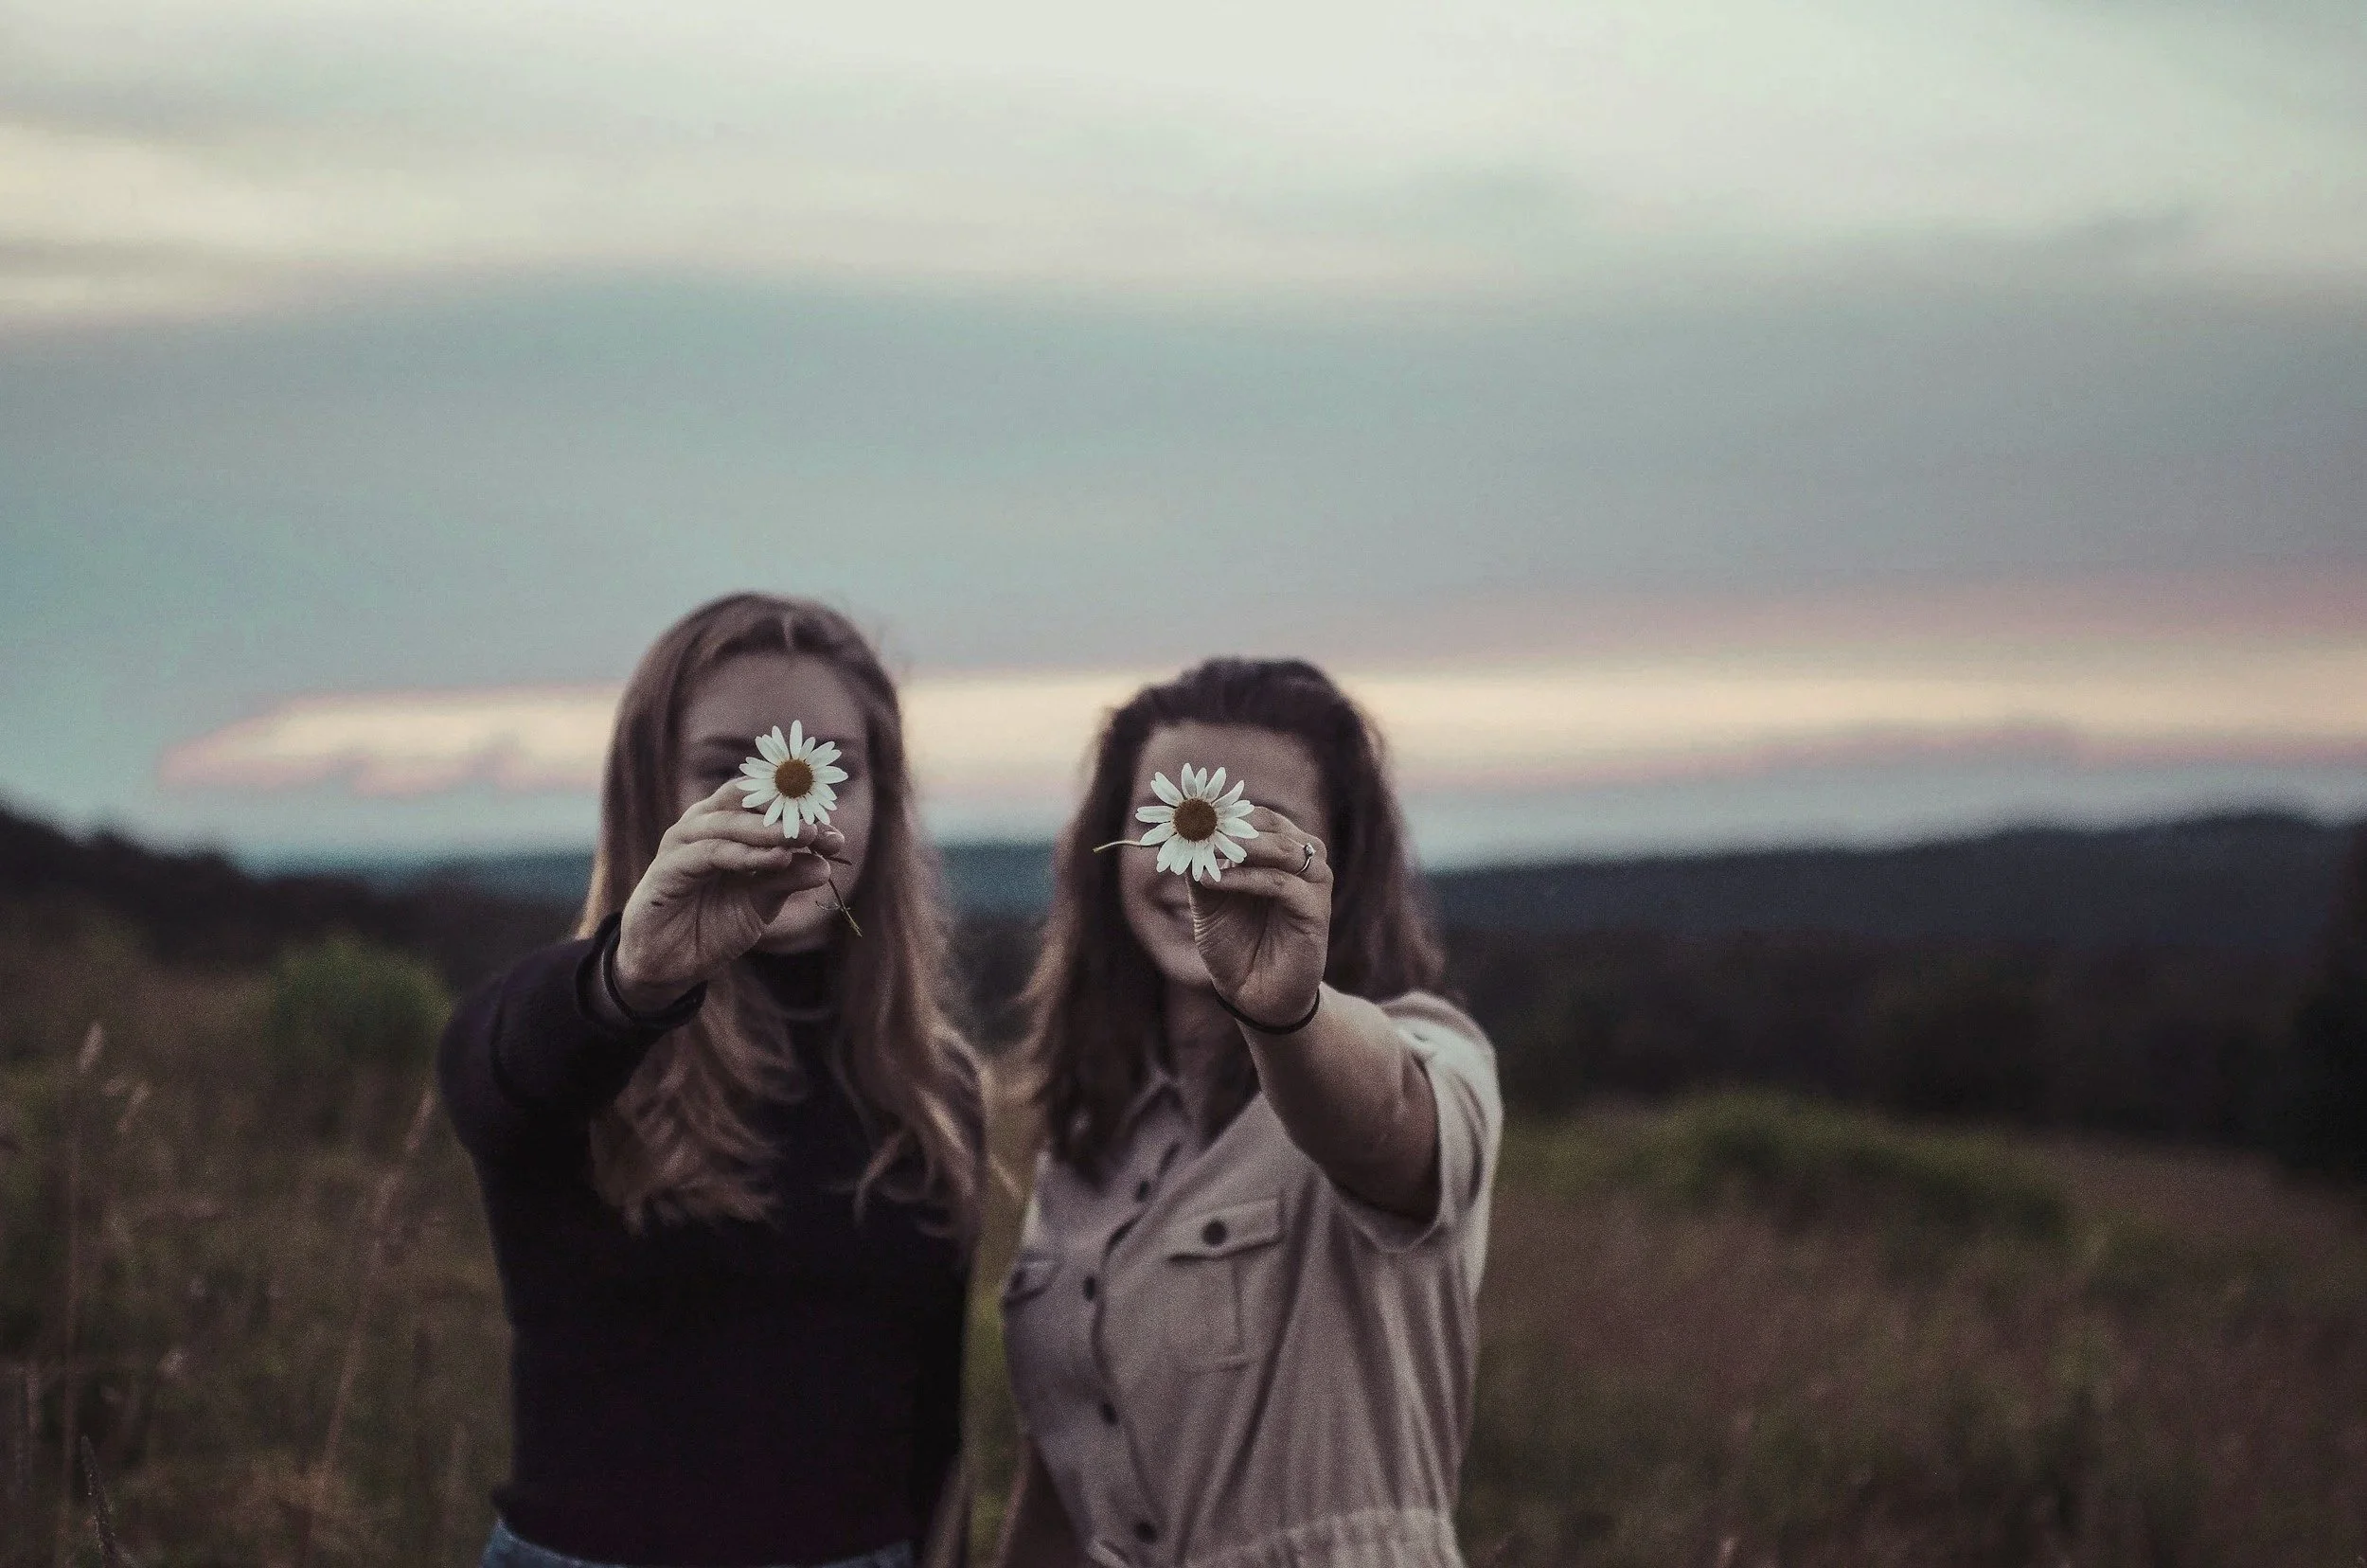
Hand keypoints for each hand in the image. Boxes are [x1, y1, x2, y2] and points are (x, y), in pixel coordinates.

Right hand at [612, 781, 844, 1008]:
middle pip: (745, 799)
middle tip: (821, 831)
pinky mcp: (667, 869)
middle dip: (787, 812)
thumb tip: (826, 866)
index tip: (836, 836)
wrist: (669, 965)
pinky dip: (745, 854)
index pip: (764, 801)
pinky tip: (776, 859)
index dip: (801, 813)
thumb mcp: (760, 902)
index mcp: (724, 825)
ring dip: (770, 829)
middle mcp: (702, 825)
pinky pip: (710, 853)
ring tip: (805, 838)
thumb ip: (787, 879)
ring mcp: (682, 843)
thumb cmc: (712, 924)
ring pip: (729, 822)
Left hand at [1186, 807, 1330, 1026]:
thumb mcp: (1209, 901)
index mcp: (1280, 853)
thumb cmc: (1236, 945)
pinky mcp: (1315, 911)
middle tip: (1196, 827)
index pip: (1258, 816)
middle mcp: (1303, 861)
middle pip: (1271, 825)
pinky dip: (1245, 878)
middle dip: (1230, 824)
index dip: (1224, 811)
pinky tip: (1215, 880)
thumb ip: (1202, 866)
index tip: (1188, 812)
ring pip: (1281, 848)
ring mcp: (1313, 885)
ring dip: (1240, 846)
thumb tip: (1182, 833)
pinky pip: (1280, 883)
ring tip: (1206, 852)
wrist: (1254, 995)